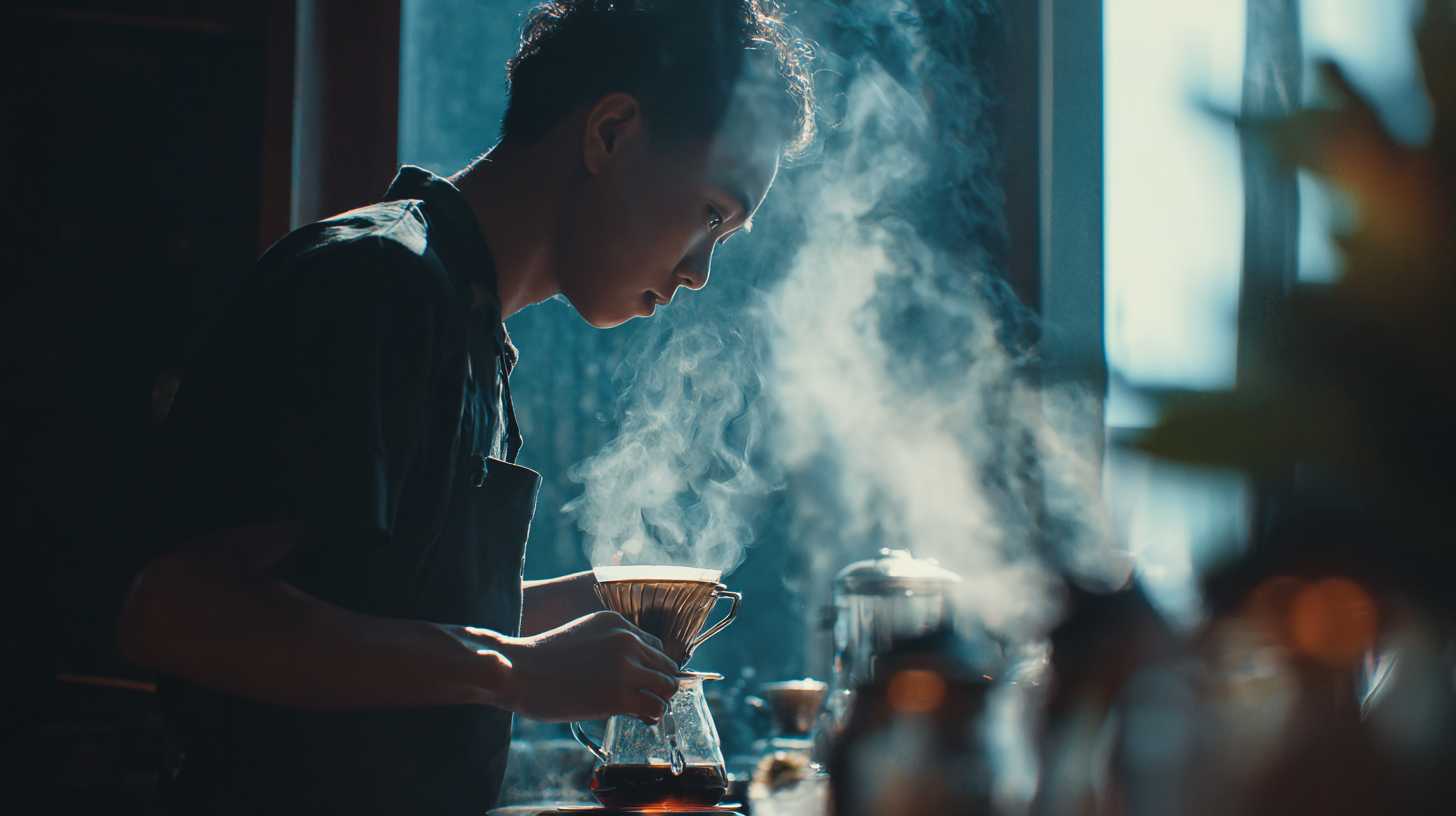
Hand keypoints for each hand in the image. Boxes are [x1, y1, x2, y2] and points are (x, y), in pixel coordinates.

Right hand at [459, 611, 679, 723]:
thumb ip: (611, 647)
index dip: (649, 666)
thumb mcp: (584, 637)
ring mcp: (624, 667)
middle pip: (667, 665)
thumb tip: (632, 670)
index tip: (638, 681)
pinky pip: (656, 707)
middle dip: (658, 684)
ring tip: (641, 710)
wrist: (517, 672)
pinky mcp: (619, 695)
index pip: (655, 646)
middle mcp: (626, 640)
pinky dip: (651, 715)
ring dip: (658, 700)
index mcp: (617, 622)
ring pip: (668, 686)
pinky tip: (637, 717)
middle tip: (642, 699)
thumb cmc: (543, 660)